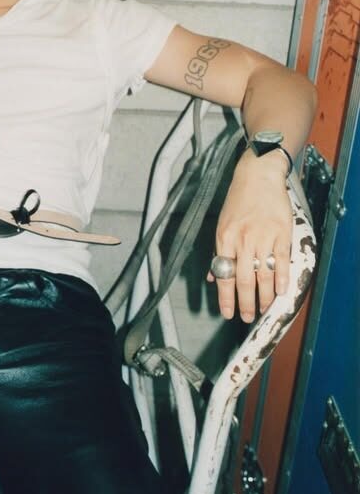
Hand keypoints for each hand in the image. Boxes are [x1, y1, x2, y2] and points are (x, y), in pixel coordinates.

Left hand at [208, 150, 291, 322]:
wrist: (258, 176)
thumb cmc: (238, 200)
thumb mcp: (222, 224)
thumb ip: (219, 251)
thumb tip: (212, 277)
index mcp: (224, 238)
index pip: (223, 275)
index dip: (225, 297)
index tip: (227, 313)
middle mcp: (242, 240)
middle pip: (243, 280)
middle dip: (245, 303)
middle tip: (247, 317)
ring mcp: (262, 237)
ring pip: (263, 275)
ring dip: (264, 296)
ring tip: (265, 309)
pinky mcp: (280, 233)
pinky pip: (280, 262)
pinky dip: (281, 279)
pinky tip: (281, 292)